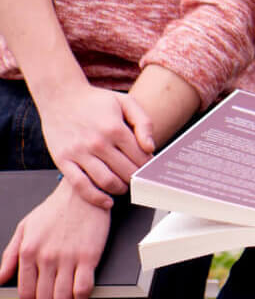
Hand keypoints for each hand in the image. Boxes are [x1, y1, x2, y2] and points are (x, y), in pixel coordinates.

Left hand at [0, 178, 111, 298]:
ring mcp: (68, 257)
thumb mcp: (25, 228)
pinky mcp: (89, 256)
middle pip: (44, 298)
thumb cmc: (56, 209)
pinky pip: (83, 288)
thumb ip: (10, 255)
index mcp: (28, 251)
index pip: (26, 292)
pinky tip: (82, 296)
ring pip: (63, 298)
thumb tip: (1, 278)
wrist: (84, 192)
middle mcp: (46, 257)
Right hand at [36, 84, 154, 204]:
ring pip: (106, 181)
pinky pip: (80, 186)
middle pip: (125, 171)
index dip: (148, 165)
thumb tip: (150, 148)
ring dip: (121, 189)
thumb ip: (144, 122)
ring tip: (125, 187)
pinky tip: (107, 202)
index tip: (150, 169)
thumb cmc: (96, 101)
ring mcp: (78, 153)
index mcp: (114, 127)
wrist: (60, 97)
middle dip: (137, 179)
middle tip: (140, 181)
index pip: (140, 156)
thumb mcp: (126, 102)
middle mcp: (97, 142)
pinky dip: (96, 198)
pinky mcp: (63, 161)